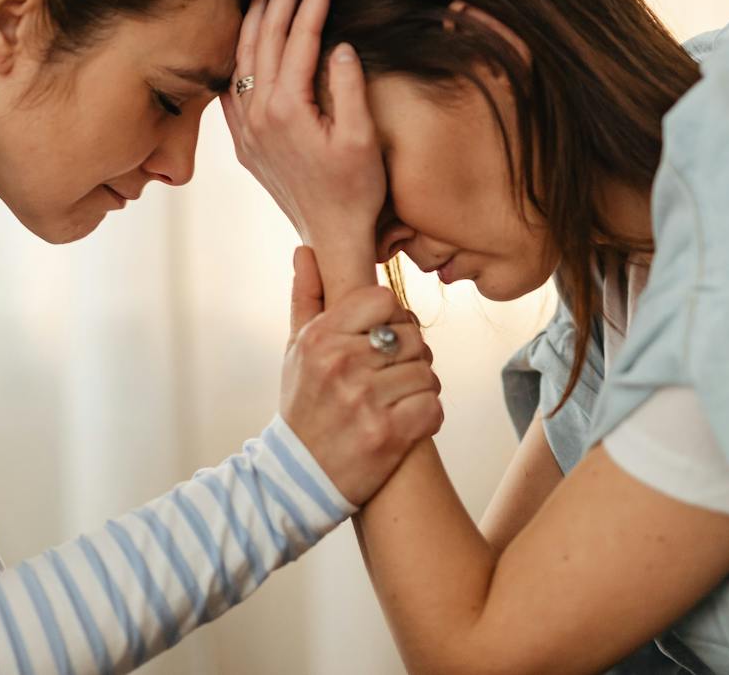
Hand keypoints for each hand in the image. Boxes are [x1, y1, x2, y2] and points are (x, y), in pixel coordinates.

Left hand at [225, 0, 386, 281]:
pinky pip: (232, 89)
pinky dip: (239, 56)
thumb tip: (339, 45)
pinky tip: (247, 39)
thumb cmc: (356, 190)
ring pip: (242, 60)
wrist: (332, 235)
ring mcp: (246, 129)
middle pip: (264, 42)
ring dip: (255, 21)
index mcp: (287, 110)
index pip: (298, 40)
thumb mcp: (362, 139)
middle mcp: (258, 116)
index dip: (312, 4)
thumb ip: (349, 88)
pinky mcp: (243, 141)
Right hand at [279, 246, 443, 505]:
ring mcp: (366, 400)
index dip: (393, 319)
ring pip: (427, 372)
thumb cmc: (302, 407)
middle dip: (410, 357)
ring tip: (395, 402)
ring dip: (420, 389)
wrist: (297, 478)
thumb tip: (305, 249)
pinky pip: (434, 407)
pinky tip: (404, 423)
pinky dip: (427, 416)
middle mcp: (342, 364)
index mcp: (322, 337)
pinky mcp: (389, 435)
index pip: (385, 300)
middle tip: (391, 377)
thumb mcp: (295, 349)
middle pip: (413, 336)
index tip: (382, 341)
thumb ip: (306, 297)